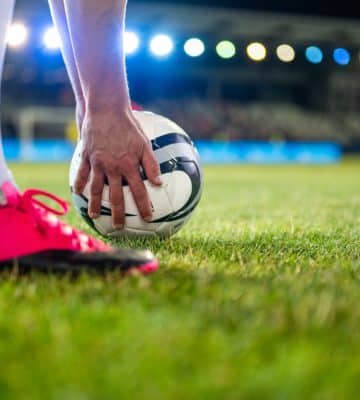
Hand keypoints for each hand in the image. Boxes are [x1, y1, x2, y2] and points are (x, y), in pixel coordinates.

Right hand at [73, 107, 161, 228]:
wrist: (107, 109)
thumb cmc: (129, 125)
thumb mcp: (144, 143)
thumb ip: (151, 164)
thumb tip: (159, 183)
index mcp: (129, 166)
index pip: (138, 192)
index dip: (144, 206)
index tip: (148, 218)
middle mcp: (113, 168)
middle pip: (115, 197)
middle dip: (118, 214)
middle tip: (119, 228)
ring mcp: (97, 163)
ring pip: (95, 189)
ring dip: (95, 205)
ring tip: (95, 216)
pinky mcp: (86, 156)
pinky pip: (81, 173)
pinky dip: (79, 184)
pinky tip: (77, 193)